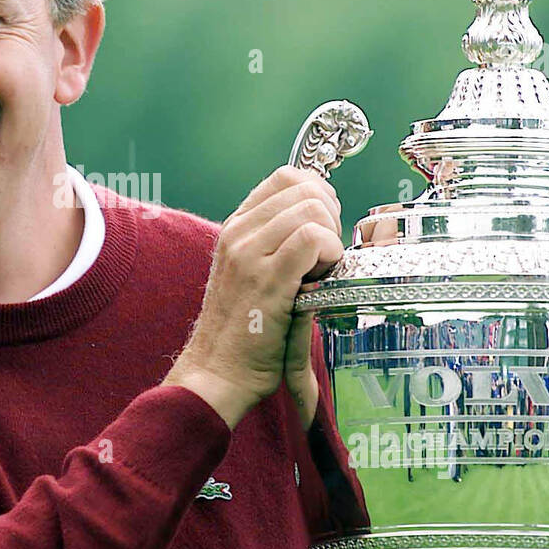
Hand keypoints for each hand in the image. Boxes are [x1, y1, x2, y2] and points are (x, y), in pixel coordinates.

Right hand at [163, 166, 342, 428]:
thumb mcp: (250, 273)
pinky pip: (313, 239)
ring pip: (312, 209)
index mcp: (236, 228)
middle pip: (305, 188)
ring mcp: (249, 253)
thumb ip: (275, 243)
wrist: (218, 372)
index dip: (318, 196)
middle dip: (330, 218)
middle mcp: (238, 233)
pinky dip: (330, 256)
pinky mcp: (267, 279)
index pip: (287, 177)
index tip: (322, 230)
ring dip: (330, 240)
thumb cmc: (244, 330)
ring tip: (318, 274)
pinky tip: (319, 282)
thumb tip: (321, 218)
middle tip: (324, 257)